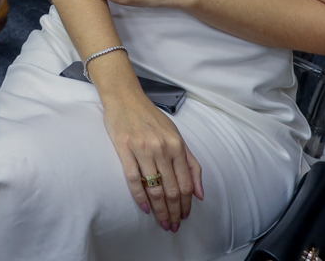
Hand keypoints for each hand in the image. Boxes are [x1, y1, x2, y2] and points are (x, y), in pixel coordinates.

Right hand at [102, 92, 203, 228]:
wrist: (125, 98)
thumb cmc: (151, 118)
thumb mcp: (176, 136)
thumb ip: (191, 163)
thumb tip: (200, 194)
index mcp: (177, 145)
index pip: (185, 183)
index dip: (186, 204)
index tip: (184, 216)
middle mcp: (162, 148)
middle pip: (171, 189)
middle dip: (174, 212)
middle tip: (173, 226)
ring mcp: (143, 149)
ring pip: (154, 187)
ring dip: (159, 209)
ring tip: (162, 222)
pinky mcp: (124, 149)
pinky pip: (134, 178)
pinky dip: (140, 197)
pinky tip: (145, 208)